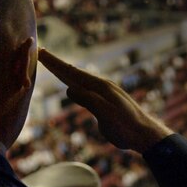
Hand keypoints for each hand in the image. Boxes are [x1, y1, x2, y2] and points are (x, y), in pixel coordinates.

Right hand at [38, 48, 173, 152]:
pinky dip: (75, 83)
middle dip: (57, 63)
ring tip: (53, 66)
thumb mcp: (105, 114)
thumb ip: (88, 100)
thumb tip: (69, 89)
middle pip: (74, 72)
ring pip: (80, 79)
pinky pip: (85, 89)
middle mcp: (101, 86)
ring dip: (65, 72)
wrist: (145, 134)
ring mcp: (104, 93)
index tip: (41, 52)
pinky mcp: (106, 102)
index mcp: (100, 87)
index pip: (72, 72)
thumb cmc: (126, 126)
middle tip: (41, 52)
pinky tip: (73, 86)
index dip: (55, 63)